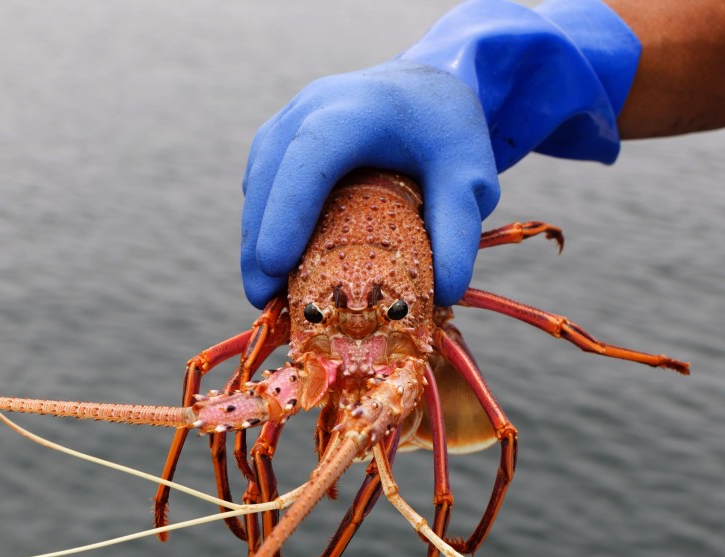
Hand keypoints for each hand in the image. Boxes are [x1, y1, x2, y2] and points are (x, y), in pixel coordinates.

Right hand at [241, 61, 498, 307]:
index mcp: (358, 109)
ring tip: (266, 295)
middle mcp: (312, 108)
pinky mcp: (278, 141)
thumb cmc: (446, 132)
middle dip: (260, 240)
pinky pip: (261, 186)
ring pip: (259, 183)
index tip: (275, 265)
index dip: (288, 209)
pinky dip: (263, 227)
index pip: (312, 154)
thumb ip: (458, 230)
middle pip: (272, 175)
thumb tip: (443, 293)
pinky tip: (276, 269)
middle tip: (263, 299)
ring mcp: (288, 121)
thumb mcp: (469, 177)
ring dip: (255, 239)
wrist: (427, 88)